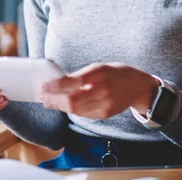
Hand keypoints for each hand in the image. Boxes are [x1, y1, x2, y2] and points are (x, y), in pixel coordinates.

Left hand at [40, 63, 158, 119]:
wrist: (138, 87)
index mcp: (100, 73)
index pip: (73, 82)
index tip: (44, 87)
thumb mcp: (99, 67)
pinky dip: (71, 110)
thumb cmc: (116, 73)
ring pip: (76, 110)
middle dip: (54, 100)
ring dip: (60, 106)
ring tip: (49, 102)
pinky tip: (64, 106)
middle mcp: (103, 90)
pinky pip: (84, 114)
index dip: (56, 87)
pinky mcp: (105, 114)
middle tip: (43, 97)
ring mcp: (105, 104)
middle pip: (72, 101)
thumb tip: (58, 82)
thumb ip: (80, 75)